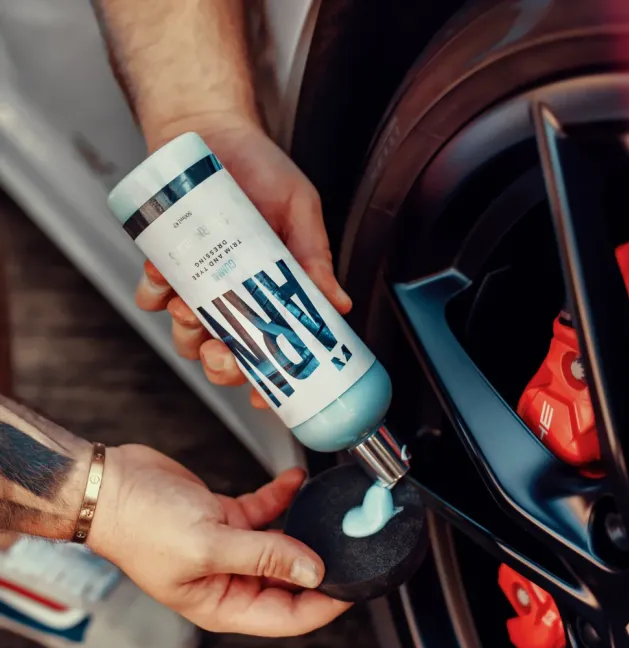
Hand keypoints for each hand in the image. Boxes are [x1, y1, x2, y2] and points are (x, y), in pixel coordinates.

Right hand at [90, 444, 350, 635]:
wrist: (109, 484)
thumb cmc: (140, 524)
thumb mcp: (209, 545)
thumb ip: (265, 556)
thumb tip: (313, 570)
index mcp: (222, 603)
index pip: (287, 616)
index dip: (324, 605)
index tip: (355, 586)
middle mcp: (228, 579)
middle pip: (288, 581)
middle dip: (319, 564)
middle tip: (351, 543)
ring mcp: (228, 546)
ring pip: (280, 543)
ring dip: (303, 526)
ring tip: (329, 512)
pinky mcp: (225, 516)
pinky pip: (264, 510)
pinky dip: (282, 495)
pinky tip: (296, 480)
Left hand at [136, 123, 351, 408]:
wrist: (213, 131)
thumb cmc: (261, 169)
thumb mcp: (300, 210)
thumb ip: (316, 257)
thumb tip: (339, 303)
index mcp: (271, 290)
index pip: (272, 347)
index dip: (268, 379)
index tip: (266, 396)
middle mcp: (234, 295)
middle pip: (226, 354)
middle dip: (221, 364)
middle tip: (221, 351)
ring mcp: (198, 285)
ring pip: (186, 335)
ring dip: (186, 331)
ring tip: (189, 304)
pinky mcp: (164, 265)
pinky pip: (150, 297)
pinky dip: (153, 293)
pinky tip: (163, 274)